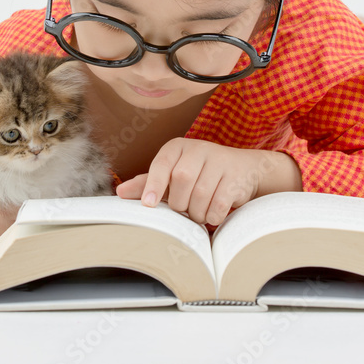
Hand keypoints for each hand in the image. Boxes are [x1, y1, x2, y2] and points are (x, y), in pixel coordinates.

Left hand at [115, 137, 267, 226]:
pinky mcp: (236, 177)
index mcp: (178, 147)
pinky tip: (213, 212)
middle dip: (179, 203)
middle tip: (184, 208)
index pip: (161, 164)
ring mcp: (220, 161)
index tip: (148, 205)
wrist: (243, 170)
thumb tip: (120, 192)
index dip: (153, 185)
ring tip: (199, 211)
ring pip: (201, 195)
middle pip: (181, 181)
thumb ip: (147, 183)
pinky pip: (219, 204)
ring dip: (197, 212)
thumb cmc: (199, 174)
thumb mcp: (172, 174)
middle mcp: (199, 149)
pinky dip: (213, 216)